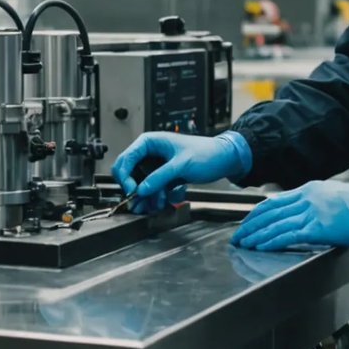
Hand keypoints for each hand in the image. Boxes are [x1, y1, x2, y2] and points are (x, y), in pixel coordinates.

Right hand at [112, 131, 250, 213]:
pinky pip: (152, 189)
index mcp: (150, 142)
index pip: (126, 159)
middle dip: (135, 190)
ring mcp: (156, 166)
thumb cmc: (206, 152)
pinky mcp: (164, 176)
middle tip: (139, 204)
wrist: (224, 159)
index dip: (125, 176)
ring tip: (156, 205)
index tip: (132, 191)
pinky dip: (155, 197)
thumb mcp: (181, 165)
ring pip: (141, 184)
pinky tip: (162, 202)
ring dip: (146, 197)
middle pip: (130, 174)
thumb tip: (141, 189)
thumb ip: (160, 177)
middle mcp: (150, 153)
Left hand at [231, 176, 348, 250]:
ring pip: (274, 224)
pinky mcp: (318, 227)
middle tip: (237, 235)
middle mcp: (306, 198)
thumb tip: (302, 216)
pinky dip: (271, 241)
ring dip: (255, 235)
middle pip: (269, 212)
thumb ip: (315, 204)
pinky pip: (288, 235)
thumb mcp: (333, 198)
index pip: (274, 202)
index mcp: (309, 190)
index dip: (257, 214)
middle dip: (249, 225)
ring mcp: (312, 212)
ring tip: (243, 243)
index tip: (247, 224)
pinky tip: (261, 247)